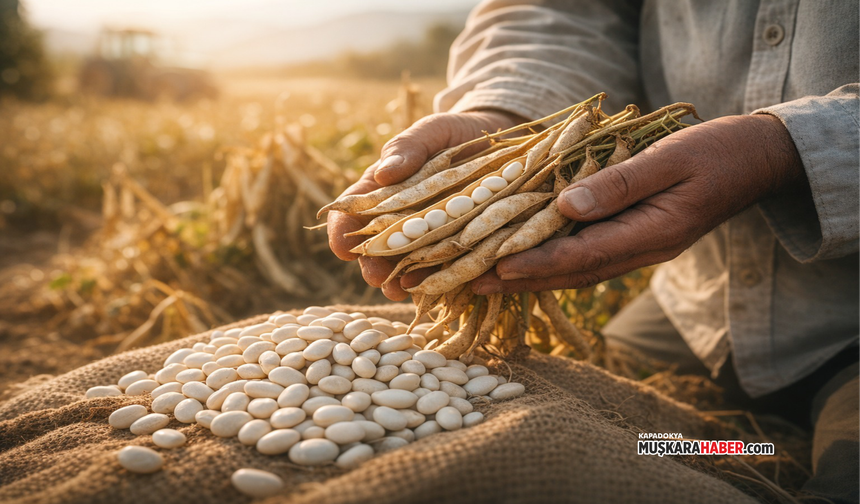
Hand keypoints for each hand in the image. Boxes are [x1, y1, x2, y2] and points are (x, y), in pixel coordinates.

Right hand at [327, 110, 523, 299]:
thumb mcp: (431, 132)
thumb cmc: (454, 135)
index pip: (351, 213)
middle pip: (377, 249)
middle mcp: (401, 221)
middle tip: (375, 277)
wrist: (502, 145)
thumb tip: (384, 172)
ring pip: (408, 267)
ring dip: (401, 282)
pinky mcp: (457, 250)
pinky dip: (442, 282)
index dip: (342, 232)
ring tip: (402, 291)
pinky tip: (441, 288)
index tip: (342, 247)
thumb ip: (407, 148)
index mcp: (383, 191)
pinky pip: (446, 271)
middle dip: (372, 265)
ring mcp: (429, 239)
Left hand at [472, 114, 805, 293]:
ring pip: (578, 269)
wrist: (756, 161)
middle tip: (471, 284)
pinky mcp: (636, 238)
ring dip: (533, 275)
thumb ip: (621, 183)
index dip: (537, 263)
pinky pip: (588, 256)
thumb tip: (567, 205)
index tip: (495, 266)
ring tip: (486, 277)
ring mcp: (640, 248)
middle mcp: (642, 250)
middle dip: (522, 280)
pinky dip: (554, 261)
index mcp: (653, 233)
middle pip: (573, 273)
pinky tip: (527, 259)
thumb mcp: (671, 159)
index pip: (583, 255)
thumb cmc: (717, 152)